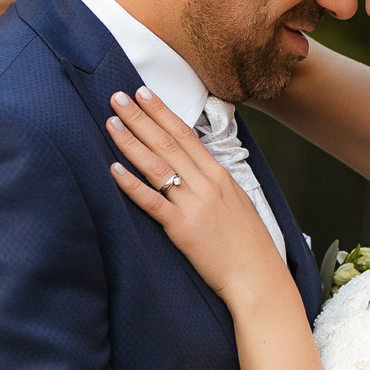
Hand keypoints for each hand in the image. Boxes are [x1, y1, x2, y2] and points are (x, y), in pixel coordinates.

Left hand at [103, 87, 294, 308]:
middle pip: (167, 143)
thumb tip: (192, 165)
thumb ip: (212, 181)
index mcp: (219, 175)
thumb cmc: (247, 243)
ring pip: (157, 166)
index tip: (143, 92)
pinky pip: (152, 202)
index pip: (185, 134)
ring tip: (111, 122)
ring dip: (131, 142)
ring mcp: (194, 205)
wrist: (258, 276)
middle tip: (117, 96)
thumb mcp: (236, 201)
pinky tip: (113, 170)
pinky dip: (132, 185)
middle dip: (140, 117)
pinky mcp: (182, 229)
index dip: (162, 112)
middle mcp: (206, 184)